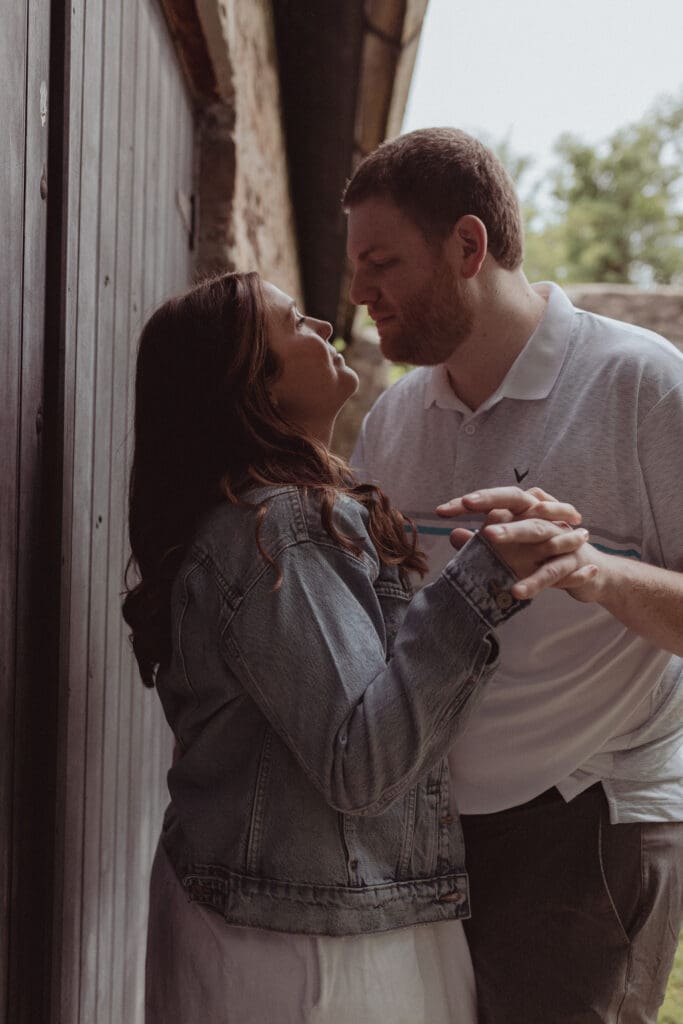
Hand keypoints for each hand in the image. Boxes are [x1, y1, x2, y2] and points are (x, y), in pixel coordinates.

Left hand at [436, 486, 599, 599]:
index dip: (470, 502)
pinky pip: (552, 570)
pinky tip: (517, 591)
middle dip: (491, 500)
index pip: (497, 498)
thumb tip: (453, 535)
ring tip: (488, 535)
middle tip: (466, 503)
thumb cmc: (546, 554)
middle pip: (517, 500)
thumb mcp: (513, 548)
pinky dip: (535, 581)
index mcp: (528, 509)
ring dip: (512, 531)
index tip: (441, 510)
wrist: (595, 573)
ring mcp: (560, 536)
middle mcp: (544, 516)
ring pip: (535, 529)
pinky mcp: (572, 562)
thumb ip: (483, 541)